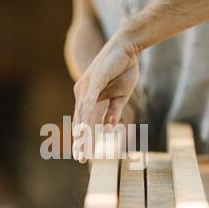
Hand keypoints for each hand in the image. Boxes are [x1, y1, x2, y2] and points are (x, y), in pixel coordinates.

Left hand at [72, 34, 139, 162]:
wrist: (128, 47)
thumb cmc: (123, 69)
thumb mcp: (120, 97)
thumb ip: (113, 112)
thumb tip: (108, 130)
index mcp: (87, 97)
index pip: (83, 122)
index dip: (83, 138)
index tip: (84, 155)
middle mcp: (82, 93)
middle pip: (80, 122)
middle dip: (81, 142)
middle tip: (80, 159)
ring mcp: (86, 87)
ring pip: (83, 116)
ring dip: (83, 135)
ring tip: (83, 151)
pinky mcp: (94, 81)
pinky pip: (89, 104)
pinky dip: (86, 118)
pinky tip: (84, 131)